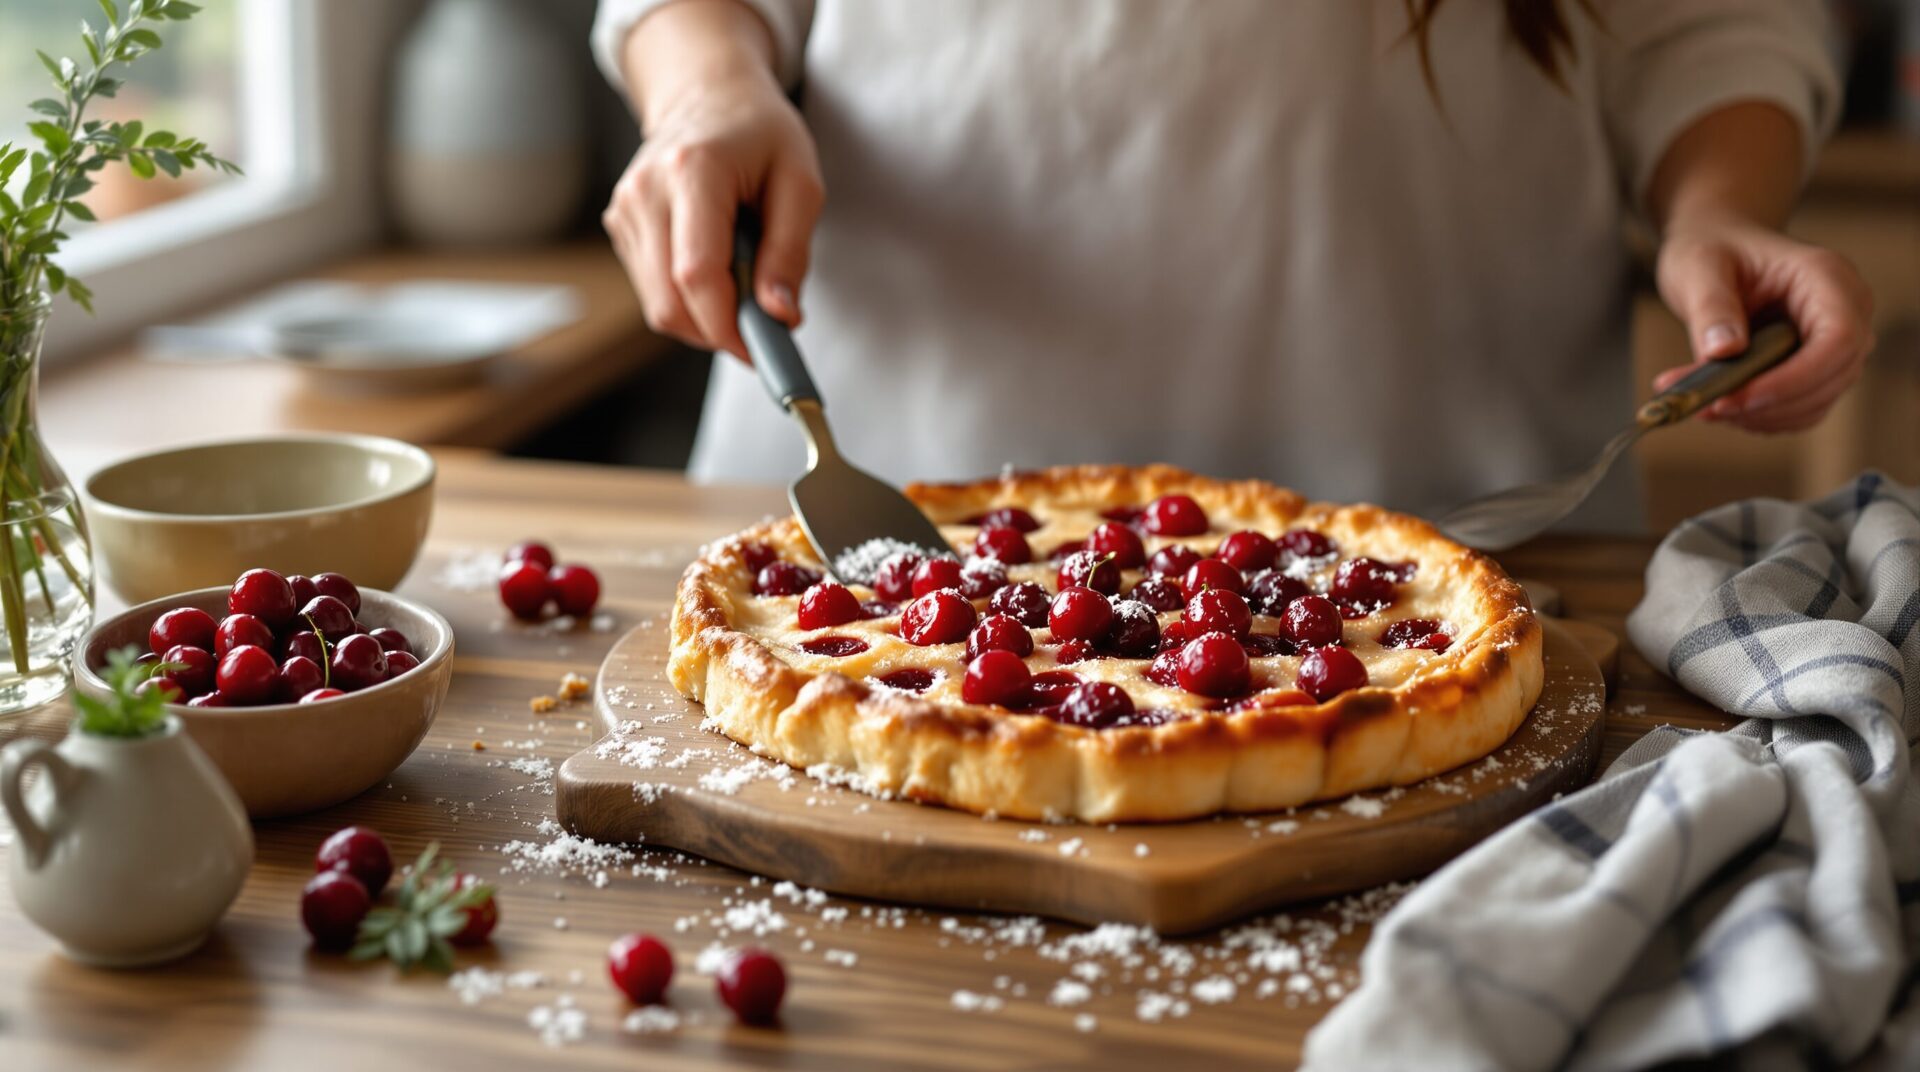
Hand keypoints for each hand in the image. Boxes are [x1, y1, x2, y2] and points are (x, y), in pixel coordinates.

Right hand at [602, 72, 823, 358]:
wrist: (709, 94)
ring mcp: (625, 210)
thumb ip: (791, 251)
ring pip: (658, 306)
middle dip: (719, 332)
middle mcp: (645, 192)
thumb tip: (779, 316)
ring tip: (743, 283)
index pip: (697, 274)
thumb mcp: (801, 182)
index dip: (729, 326)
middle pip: (670, 302)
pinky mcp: (620, 226)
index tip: (764, 348)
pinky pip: (653, 290)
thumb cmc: (761, 134)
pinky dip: (689, 300)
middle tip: (762, 328)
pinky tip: (716, 269)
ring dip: (706, 318)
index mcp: (693, 171)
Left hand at [1653, 218, 1874, 433]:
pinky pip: (1797, 409)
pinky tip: (1719, 404)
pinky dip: (1759, 417)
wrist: (1717, 252)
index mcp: (1827, 278)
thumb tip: (1724, 351)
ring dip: (1758, 416)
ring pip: (1814, 402)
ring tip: (1700, 405)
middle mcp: (1845, 312)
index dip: (1795, 378)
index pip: (1839, 339)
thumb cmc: (1713, 250)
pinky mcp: (1815, 369)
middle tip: (1705, 408)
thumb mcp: (1698, 267)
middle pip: (1831, 378)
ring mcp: (1834, 345)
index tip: (1738, 397)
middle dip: (1767, 404)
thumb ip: (1711, 307)